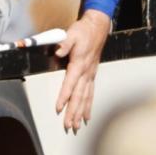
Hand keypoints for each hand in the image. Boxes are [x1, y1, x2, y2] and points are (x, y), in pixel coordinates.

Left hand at [54, 9, 110, 130]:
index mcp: (79, 64)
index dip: (64, 96)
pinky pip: (91, 94)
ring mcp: (91, 75)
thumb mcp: (71, 34)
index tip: (59, 108)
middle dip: (74, 112)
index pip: (70, 84)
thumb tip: (58, 51)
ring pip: (86, 98)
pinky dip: (88, 106)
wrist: (97, 28)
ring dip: (81, 113)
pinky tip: (87, 117)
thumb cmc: (82, 31)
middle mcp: (86, 73)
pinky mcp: (92, 75)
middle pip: (79, 96)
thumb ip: (64, 43)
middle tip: (69, 126)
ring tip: (78, 126)